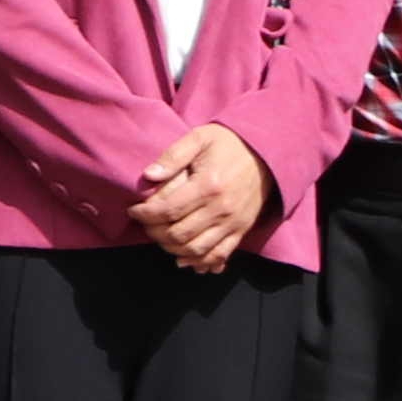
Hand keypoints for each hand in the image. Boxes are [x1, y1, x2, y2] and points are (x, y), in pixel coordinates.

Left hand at [126, 124, 272, 271]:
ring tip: (161, 239)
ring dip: (173, 250)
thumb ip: (173, 155)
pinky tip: (185, 259)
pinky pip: (219, 254)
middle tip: (146, 225)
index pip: (168, 210)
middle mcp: (221, 208)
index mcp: (208, 185)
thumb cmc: (229, 144)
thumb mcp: (200, 138)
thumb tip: (149, 175)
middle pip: (179, 234)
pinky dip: (200, 262)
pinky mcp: (241, 230)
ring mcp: (233, 222)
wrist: (267, 154)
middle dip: (154, 233)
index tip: (134, 210)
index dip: (145, 214)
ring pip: (196, 249)